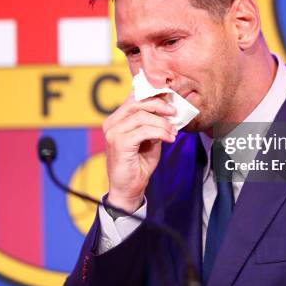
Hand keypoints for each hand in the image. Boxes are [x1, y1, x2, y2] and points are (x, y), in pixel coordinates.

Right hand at [103, 93, 176, 211]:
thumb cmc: (138, 165)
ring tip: (173, 131)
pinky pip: (144, 131)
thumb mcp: (149, 139)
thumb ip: (153, 124)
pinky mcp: (119, 143)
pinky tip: (169, 138)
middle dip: (159, 105)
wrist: (129, 190)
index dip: (152, 95)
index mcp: (116, 120)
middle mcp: (112, 123)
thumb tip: (168, 110)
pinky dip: (160, 132)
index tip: (170, 100)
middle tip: (174, 112)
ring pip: (142, 116)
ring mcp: (113, 133)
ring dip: (162, 123)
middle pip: (137, 102)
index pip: (133, 98)